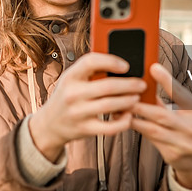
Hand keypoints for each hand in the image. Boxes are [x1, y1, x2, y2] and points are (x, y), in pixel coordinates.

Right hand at [29, 52, 145, 161]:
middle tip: (141, 84)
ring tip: (137, 97)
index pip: (91, 62)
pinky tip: (128, 116)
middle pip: (107, 86)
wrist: (50, 123)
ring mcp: (78, 113)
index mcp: (70, 76)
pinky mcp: (85, 129)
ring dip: (129, 101)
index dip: (111, 61)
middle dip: (129, 84)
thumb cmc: (67, 96)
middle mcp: (72, 94)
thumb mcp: (72, 79)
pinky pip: (110, 127)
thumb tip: (120, 62)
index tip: (126, 65)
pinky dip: (123, 122)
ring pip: (110, 105)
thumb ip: (90, 71)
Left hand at [130, 63, 191, 188]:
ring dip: (134, 118)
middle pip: (163, 115)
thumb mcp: (186, 113)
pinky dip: (138, 129)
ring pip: (153, 129)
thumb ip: (168, 99)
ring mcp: (185, 145)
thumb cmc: (188, 128)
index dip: (167, 80)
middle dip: (141, 105)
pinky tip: (126, 122)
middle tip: (124, 95)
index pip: (182, 94)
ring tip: (119, 109)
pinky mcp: (173, 155)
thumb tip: (147, 80)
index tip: (153, 68)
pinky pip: (151, 140)